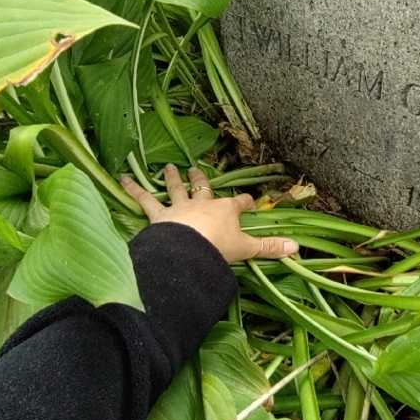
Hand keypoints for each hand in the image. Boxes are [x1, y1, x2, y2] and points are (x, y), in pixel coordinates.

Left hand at [121, 165, 298, 263]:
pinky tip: (121, 178)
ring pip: (176, 189)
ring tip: (167, 167)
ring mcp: (179, 208)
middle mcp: (202, 204)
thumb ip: (270, 248)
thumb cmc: (219, 249)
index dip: (246, 203)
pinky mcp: (158, 216)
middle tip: (196, 168)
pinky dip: (132, 188)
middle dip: (201, 179)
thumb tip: (297, 248)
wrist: (189, 252)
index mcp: (226, 212)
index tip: (250, 201)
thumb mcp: (248, 249)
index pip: (239, 204)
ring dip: (172, 178)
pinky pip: (144, 200)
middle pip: (203, 188)